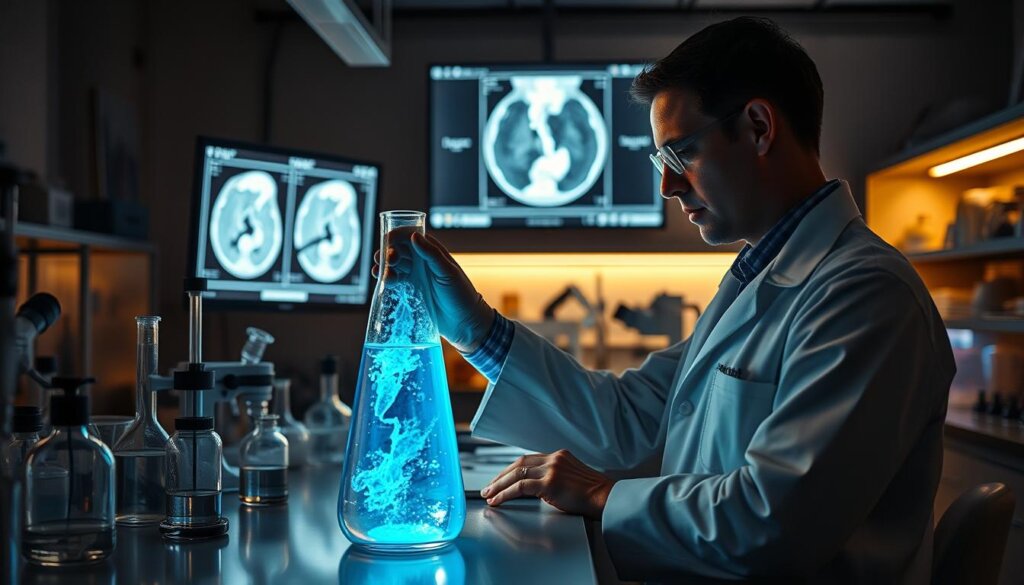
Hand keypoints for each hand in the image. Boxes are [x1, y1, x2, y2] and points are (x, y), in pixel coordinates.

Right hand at [373, 232, 493, 352]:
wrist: (464, 322)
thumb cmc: (461, 294)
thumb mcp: (447, 272)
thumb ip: (431, 254)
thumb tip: (414, 236)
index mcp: (432, 251)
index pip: (411, 236)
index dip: (397, 236)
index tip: (387, 240)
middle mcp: (422, 261)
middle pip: (399, 250)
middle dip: (388, 252)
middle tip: (387, 260)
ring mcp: (416, 276)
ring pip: (394, 265)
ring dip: (385, 266)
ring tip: (383, 273)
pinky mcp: (411, 290)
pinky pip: (395, 280)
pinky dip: (387, 278)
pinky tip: (383, 281)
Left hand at [479, 450, 615, 519]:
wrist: (607, 498)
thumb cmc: (592, 494)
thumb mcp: (571, 478)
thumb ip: (553, 477)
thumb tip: (533, 488)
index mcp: (559, 455)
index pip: (527, 460)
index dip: (510, 470)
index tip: (500, 479)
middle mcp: (554, 458)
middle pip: (518, 464)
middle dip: (500, 476)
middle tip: (488, 487)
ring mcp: (552, 469)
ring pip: (516, 474)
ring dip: (499, 485)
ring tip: (489, 494)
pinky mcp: (550, 482)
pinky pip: (521, 487)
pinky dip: (506, 493)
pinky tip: (498, 500)